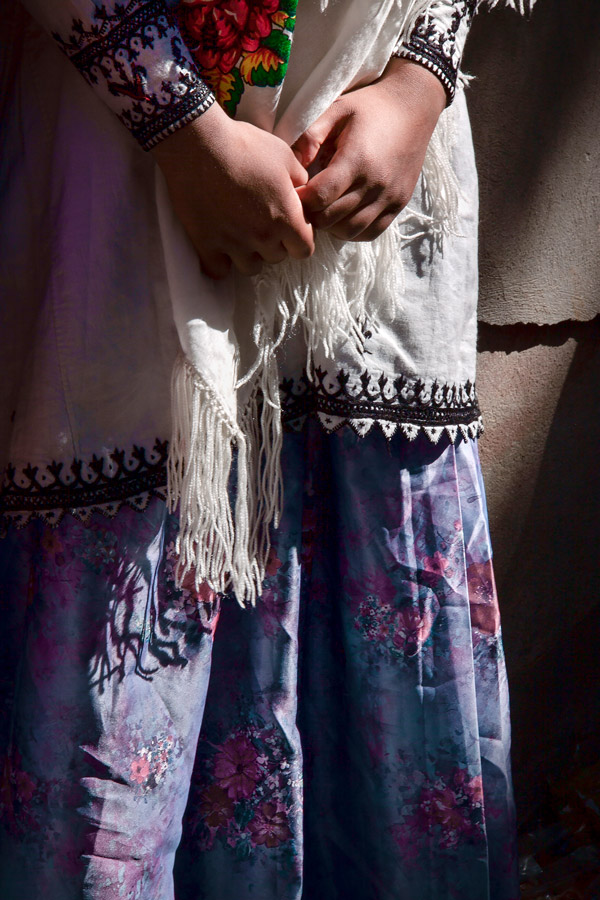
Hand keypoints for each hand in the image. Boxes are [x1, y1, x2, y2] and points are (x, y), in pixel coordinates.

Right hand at [152, 102, 314, 278]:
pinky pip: (218, 271)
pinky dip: (220, 263)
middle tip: (262, 222)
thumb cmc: (244, 145)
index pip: (304, 250)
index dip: (300, 238)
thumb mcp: (284, 155)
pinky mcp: (206, 245)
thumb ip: (300, 180)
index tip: (290, 226)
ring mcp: (233, 244)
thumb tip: (302, 193)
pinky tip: (220, 246)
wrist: (198, 145)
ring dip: (249, 254)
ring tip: (241, 234)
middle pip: (277, 257)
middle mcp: (262, 237)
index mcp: (285, 218)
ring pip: (250, 267)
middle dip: (274, 243)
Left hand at [293, 58, 446, 241]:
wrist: (414, 107)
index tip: (296, 191)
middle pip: (331, 218)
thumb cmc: (370, 107)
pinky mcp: (399, 204)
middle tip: (307, 201)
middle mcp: (375, 183)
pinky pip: (370, 233)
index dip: (302, 199)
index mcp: (357, 159)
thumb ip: (310, 136)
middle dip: (313, 214)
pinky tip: (345, 215)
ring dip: (331, 225)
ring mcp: (389, 197)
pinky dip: (353, 231)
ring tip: (326, 208)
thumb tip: (292, 167)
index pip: (320, 196)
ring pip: (350, 231)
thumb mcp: (336, 110)